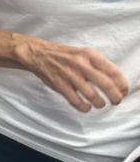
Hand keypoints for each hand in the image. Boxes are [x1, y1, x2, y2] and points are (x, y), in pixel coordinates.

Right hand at [14, 36, 128, 111]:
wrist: (38, 54)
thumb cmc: (64, 55)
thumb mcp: (83, 53)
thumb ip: (98, 65)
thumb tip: (116, 83)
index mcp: (89, 54)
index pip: (113, 71)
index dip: (122, 84)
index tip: (124, 91)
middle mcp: (81, 64)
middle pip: (106, 84)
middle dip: (115, 96)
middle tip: (116, 101)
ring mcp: (70, 75)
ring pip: (92, 95)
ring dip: (100, 103)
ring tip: (100, 104)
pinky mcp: (60, 85)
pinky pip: (76, 101)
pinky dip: (84, 107)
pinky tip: (86, 107)